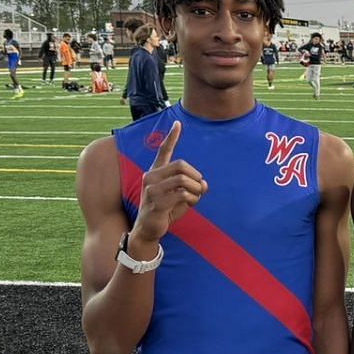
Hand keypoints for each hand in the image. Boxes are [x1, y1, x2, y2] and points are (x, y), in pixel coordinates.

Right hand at [132, 120, 205, 242]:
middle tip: (200, 188)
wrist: (149, 229)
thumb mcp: (182, 198)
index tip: (178, 123)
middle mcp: (151, 177)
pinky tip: (190, 203)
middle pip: (180, 165)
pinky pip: (181, 193)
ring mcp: (151, 189)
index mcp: (156, 172)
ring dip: (195, 189)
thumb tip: (205, 184)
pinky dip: (192, 198)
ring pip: (182, 179)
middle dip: (196, 176)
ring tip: (195, 197)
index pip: (163, 151)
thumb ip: (193, 188)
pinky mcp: (155, 201)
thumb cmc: (165, 211)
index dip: (171, 137)